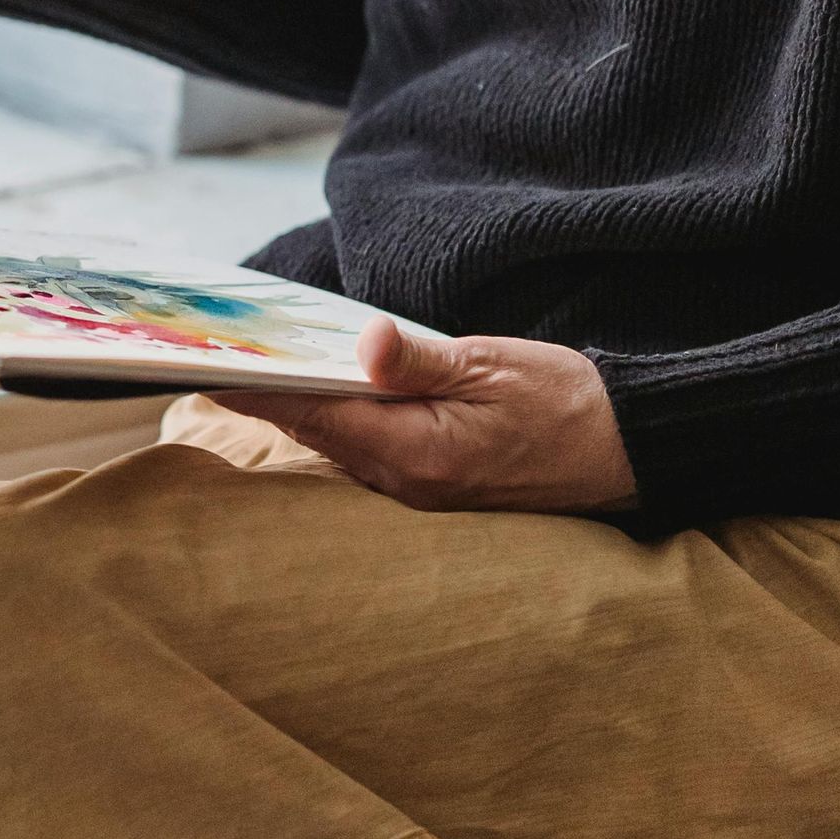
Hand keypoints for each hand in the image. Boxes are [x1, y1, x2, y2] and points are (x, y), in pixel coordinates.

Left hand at [212, 316, 636, 513]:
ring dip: (299, 410)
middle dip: (269, 395)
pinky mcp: (432, 490)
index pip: (315, 415)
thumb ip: (419, 360)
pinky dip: (337, 423)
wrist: (627, 450)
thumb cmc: (564, 401)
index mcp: (416, 452)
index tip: (212, 364)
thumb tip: (365, 345)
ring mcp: (418, 494)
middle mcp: (406, 484)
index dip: (259, 388)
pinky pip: (365, 456)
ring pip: (336, 447)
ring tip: (256, 365)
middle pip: (315, 434)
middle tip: (218, 354)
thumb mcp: (491, 365)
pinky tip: (323, 392)